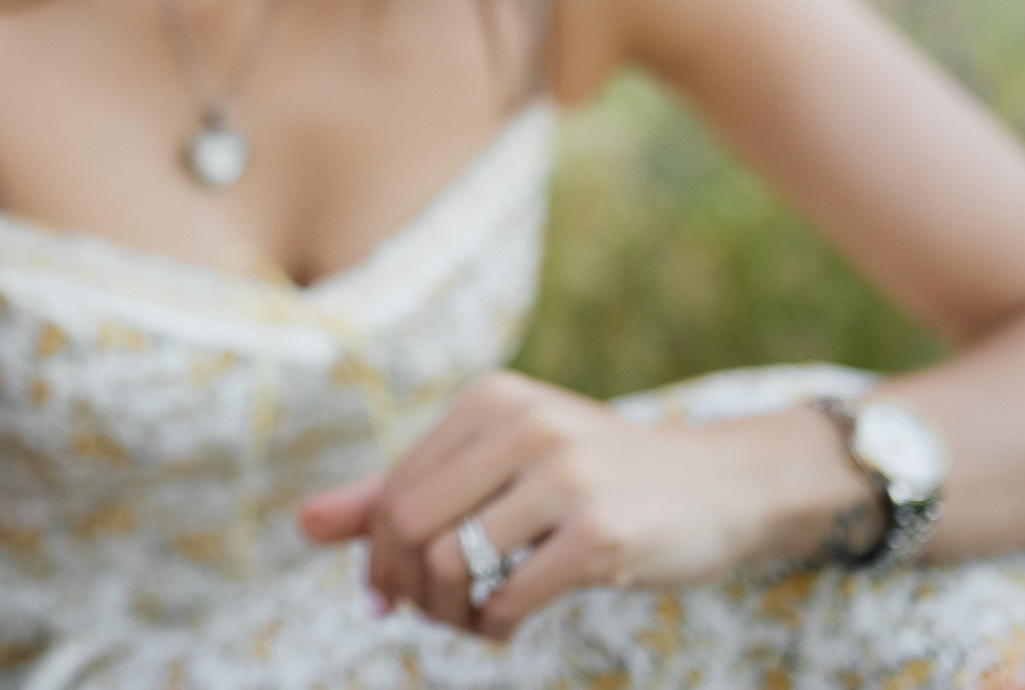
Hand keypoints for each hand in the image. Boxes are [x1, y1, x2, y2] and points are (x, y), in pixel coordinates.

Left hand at [297, 371, 802, 640]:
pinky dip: (492, 624)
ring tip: (472, 619)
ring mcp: (563, 478)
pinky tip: (508, 622)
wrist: (720, 485)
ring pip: (452, 561)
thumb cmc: (592, 478)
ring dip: (449, 612)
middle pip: (410, 526)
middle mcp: (521, 426)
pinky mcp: (601, 535)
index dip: (375, 555)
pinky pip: (508, 595)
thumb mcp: (498, 465)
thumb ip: (401, 492)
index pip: (393, 491)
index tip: (387, 594)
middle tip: (428, 615)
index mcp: (489, 400)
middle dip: (406, 588)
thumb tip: (303, 526)